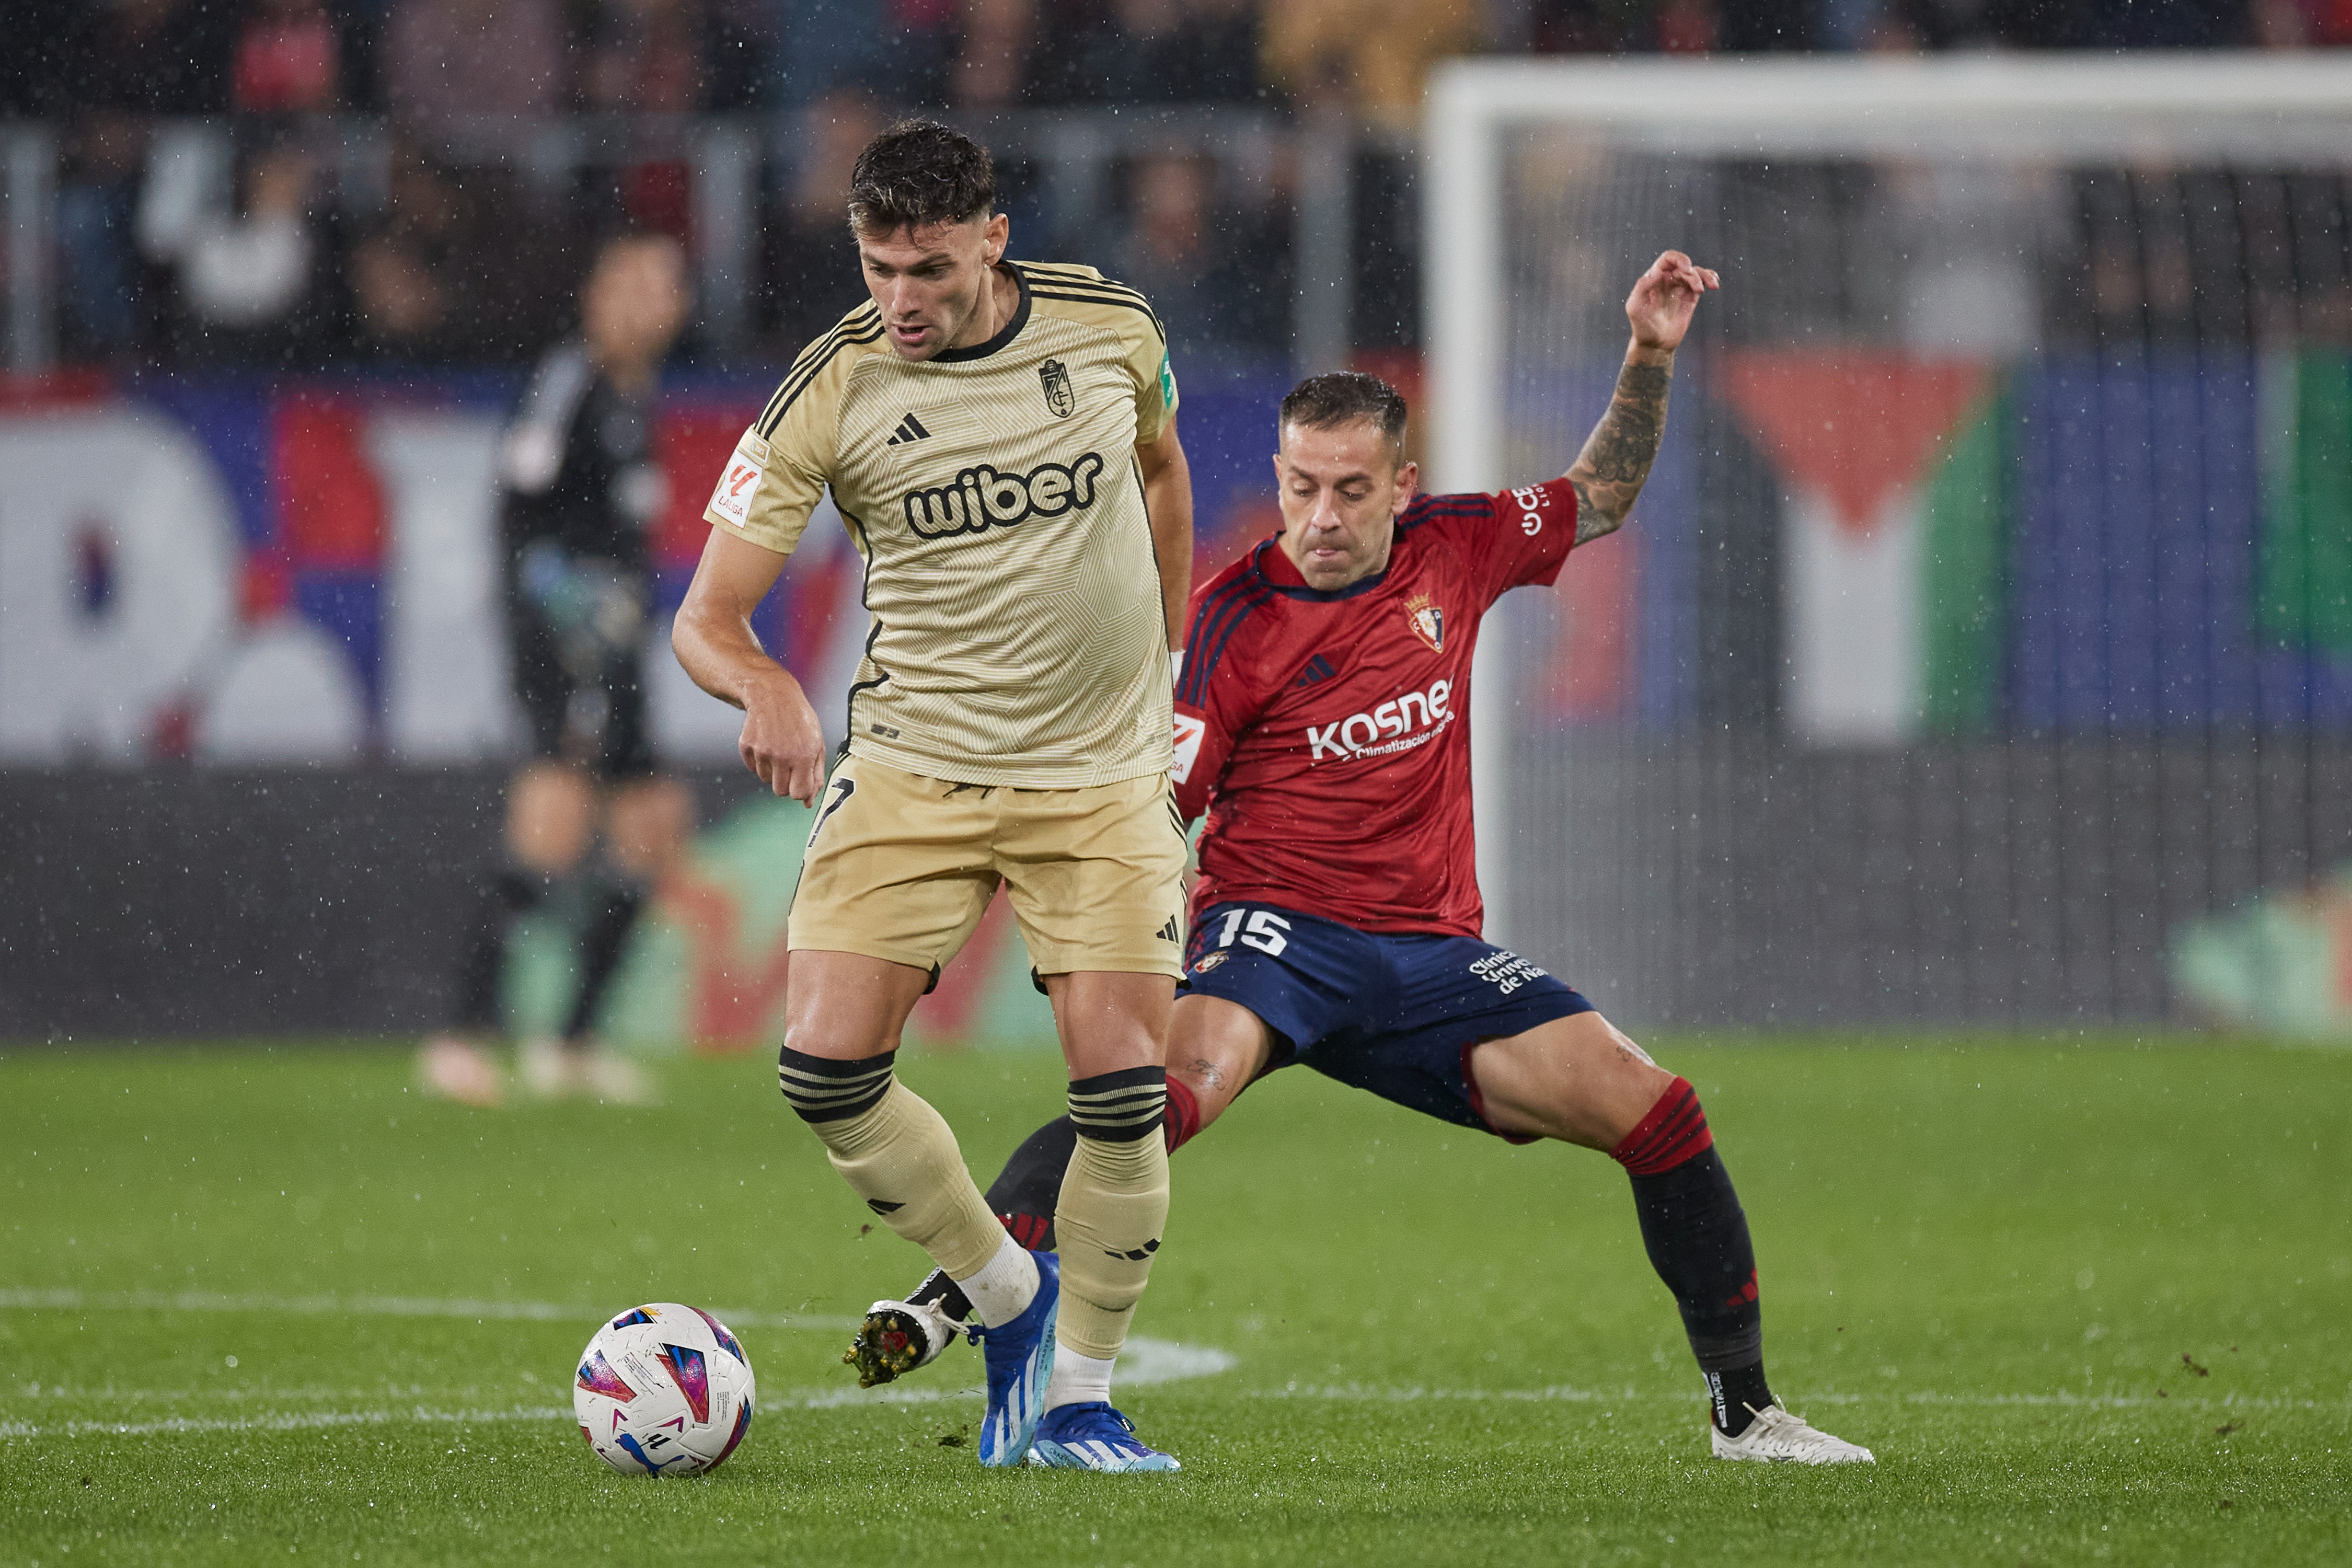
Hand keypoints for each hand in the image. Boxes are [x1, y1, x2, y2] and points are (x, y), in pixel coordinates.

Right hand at [738, 669, 827, 803]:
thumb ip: (816, 774)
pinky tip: (767, 743)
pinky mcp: (746, 746)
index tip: (801, 782)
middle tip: (790, 765)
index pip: (798, 793)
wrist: (773, 695)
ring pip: (766, 780)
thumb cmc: (800, 720)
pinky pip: (753, 768)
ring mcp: (762, 751)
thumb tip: (808, 802)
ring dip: (773, 771)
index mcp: (803, 756)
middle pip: (781, 791)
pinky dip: (760, 762)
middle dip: (787, 783)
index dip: (801, 791)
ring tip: (779, 749)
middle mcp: (782, 755)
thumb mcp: (817, 743)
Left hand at [1625, 251, 1719, 352]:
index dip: (1678, 259)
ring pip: (1695, 272)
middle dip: (1692, 272)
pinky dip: (1708, 279)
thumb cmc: (1641, 326)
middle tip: (1695, 286)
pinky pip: (1700, 283)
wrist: (1654, 344)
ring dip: (1703, 276)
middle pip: (1684, 265)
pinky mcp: (1690, 298)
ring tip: (1708, 287)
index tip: (1686, 268)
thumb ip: (1642, 287)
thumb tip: (1657, 272)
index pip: (1668, 259)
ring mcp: (1679, 288)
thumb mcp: (1635, 307)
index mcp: (1654, 278)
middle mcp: (1667, 280)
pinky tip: (1713, 283)